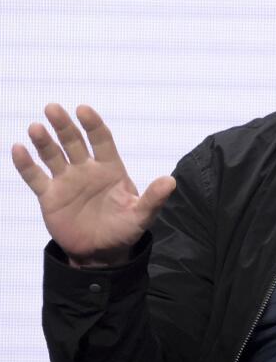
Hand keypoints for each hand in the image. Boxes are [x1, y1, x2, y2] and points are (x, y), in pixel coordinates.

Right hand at [11, 104, 174, 266]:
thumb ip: (153, 198)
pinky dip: (26, 164)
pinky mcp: (50, 196)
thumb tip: (171, 181)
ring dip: (44, 141)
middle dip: (64, 125)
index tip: (83, 110)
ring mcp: (67, 181)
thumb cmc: (124, 230)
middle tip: (53, 108)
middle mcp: (87, 170)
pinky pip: (35, 177)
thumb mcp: (141, 215)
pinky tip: (18, 149)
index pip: (101, 140)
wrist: (101, 253)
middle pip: (74, 142)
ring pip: (53, 155)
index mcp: (110, 169)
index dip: (93, 125)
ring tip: (36, 128)